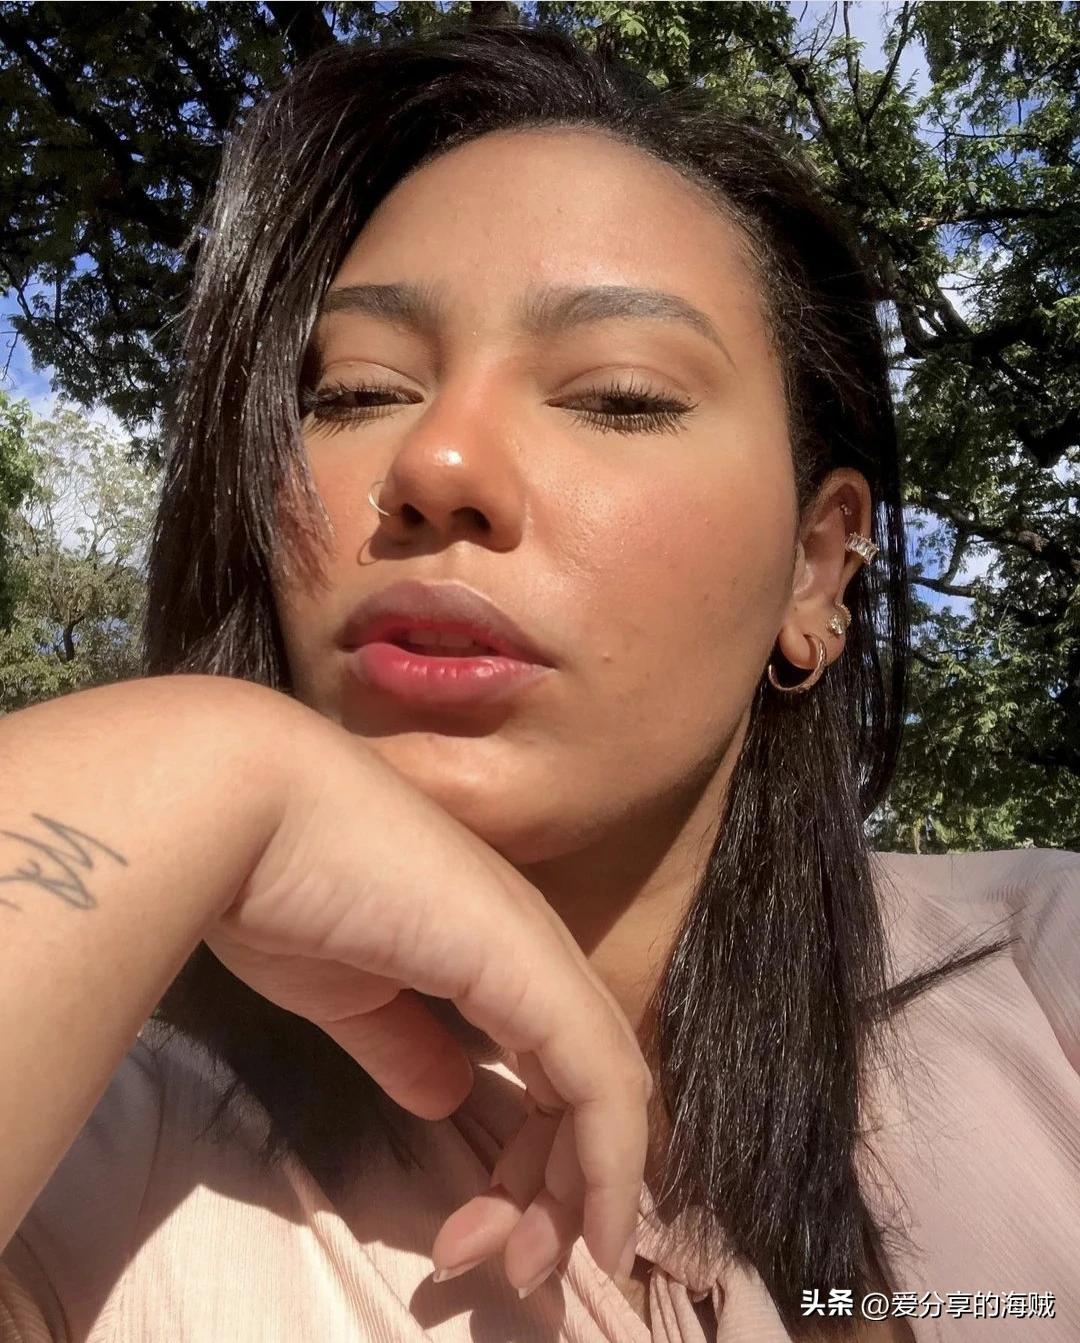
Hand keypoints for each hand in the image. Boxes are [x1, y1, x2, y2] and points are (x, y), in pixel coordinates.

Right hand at [202, 707, 650, 1293]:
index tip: (492, 1236)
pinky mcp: (528, 965)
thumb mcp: (347, 991)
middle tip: (514, 1271)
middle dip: (559, 1194)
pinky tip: (590, 1232)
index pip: (556, 1062)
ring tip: (524, 1270)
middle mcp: (530, 944)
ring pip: (606, 1092)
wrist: (244, 807)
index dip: (542, 1157)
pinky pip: (599, 1079)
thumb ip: (405, 1042)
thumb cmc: (278, 886)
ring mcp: (535, 949)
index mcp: (491, 946)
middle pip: (589, 1086)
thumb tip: (448, 1094)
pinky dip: (608, 1163)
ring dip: (573, 1196)